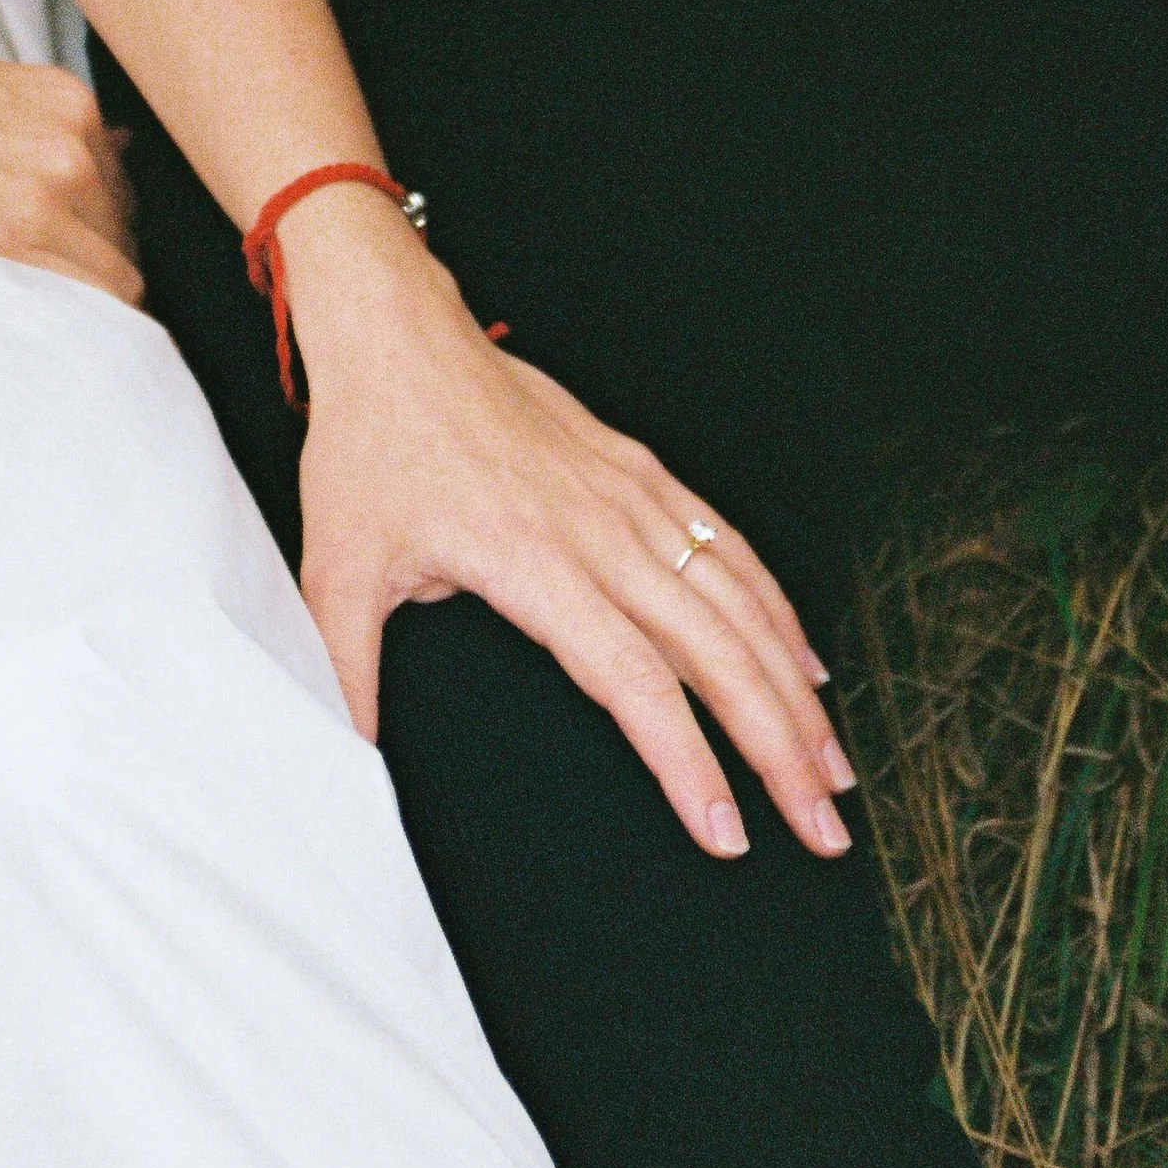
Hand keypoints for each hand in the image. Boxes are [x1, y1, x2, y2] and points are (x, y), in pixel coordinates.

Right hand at [0, 42, 141, 304]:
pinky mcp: (9, 237)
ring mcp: (44, 189)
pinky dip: (80, 314)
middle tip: (42, 277)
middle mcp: (69, 140)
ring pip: (116, 268)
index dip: (97, 217)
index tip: (63, 241)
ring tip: (31, 298)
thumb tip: (129, 146)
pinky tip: (42, 317)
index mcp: (66, 97)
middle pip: (124, 226)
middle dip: (93, 253)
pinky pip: (92, 297)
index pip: (124, 179)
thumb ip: (52, 126)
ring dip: (82, 287)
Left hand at [279, 190, 854, 863]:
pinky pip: (727, 545)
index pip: (637, 682)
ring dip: (794, 687)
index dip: (688, 762)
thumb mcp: (337, 567)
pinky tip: (802, 657)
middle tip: (821, 825)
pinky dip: (775, 607)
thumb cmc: (371, 446)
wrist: (398, 336)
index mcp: (535, 565)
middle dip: (779, 747)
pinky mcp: (639, 471)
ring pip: (738, 603)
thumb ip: (348, 670)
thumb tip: (351, 752)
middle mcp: (600, 532)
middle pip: (717, 654)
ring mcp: (629, 497)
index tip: (725, 830)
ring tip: (831, 762)